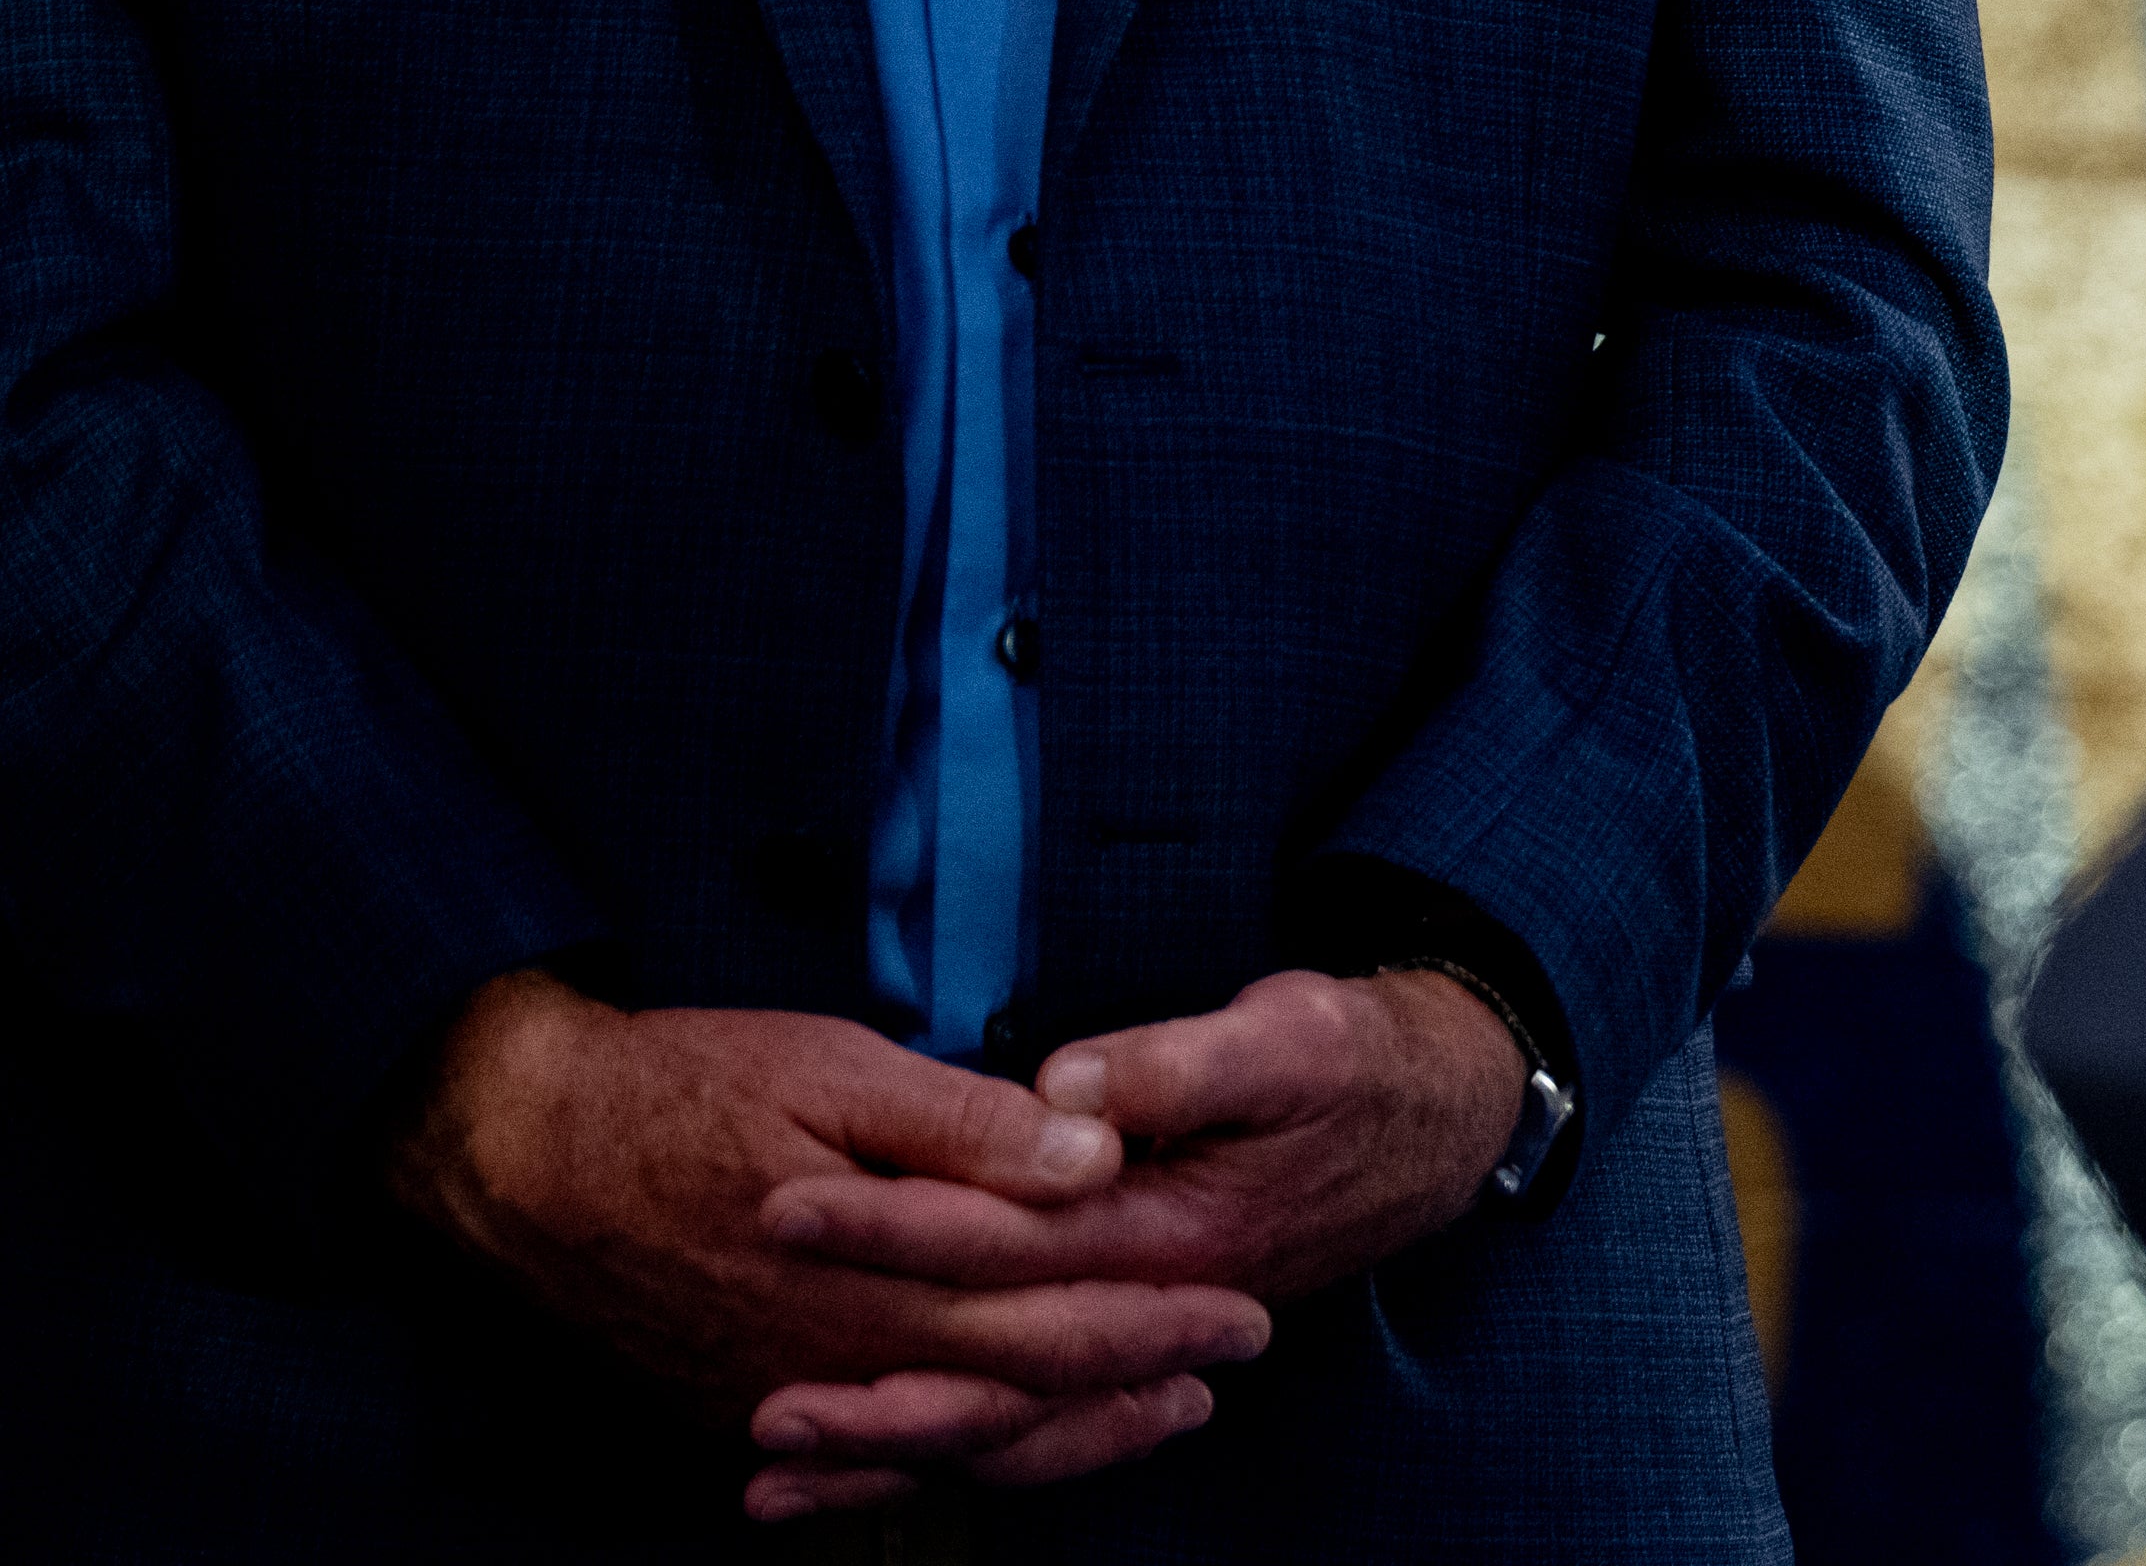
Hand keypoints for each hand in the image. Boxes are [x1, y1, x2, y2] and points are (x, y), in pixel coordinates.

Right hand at [385, 967, 1264, 1526]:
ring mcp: (782, 1398)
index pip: (1051, 1318)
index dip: (1155, 1323)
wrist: (519, 1153)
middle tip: (1229, 1362)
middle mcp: (836, 1359)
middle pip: (1017, 1397)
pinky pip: (868, 1457)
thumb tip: (1096, 1159)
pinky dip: (947, 1461)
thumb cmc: (683, 1089)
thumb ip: (969, 1126)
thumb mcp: (836, 1068)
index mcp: (877, 1274)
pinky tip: (999, 1453)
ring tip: (1148, 1412)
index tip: (1243, 1313)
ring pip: (950, 1444)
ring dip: (1058, 1434)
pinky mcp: (737, 1408)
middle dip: (1133, 1385)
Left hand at [742, 968, 1524, 1505]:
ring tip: (771, 1467)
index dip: (894, 1224)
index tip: (781, 1206)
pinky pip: (1026, 1425)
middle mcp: (1154, 1305)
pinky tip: (854, 1476)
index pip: (1010, 1237)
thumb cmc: (1357, 1068)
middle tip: (748, 1396)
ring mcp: (1143, 1340)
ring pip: (1003, 1422)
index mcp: (1177, 1230)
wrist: (1435, 1122)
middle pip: (991, 1363)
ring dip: (887, 1450)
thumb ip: (1176, 1066)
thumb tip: (1068, 1091)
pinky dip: (935, 1455)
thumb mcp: (1289, 1039)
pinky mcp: (1130, 1343)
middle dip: (864, 1381)